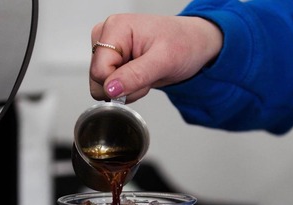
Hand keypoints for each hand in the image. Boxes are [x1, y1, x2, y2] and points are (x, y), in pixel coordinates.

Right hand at [89, 13, 222, 102]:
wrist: (194, 45)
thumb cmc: (184, 43)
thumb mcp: (164, 61)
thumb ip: (135, 75)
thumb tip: (110, 88)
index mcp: (115, 28)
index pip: (99, 70)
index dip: (118, 83)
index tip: (142, 79)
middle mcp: (106, 36)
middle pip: (98, 79)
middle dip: (123, 87)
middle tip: (147, 75)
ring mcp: (108, 49)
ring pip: (103, 85)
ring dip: (128, 88)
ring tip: (147, 74)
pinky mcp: (113, 61)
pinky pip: (111, 86)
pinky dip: (129, 88)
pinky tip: (142, 75)